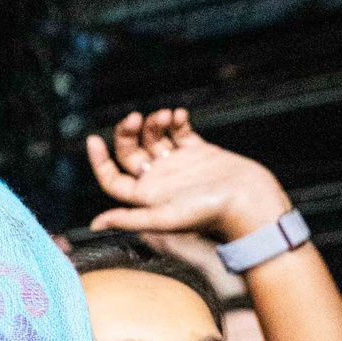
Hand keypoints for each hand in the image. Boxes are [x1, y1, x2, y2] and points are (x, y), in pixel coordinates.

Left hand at [85, 107, 287, 246]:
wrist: (248, 200)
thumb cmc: (208, 213)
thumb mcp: (164, 218)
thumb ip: (129, 219)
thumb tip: (95, 224)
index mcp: (146, 197)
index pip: (112, 179)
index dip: (99, 161)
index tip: (93, 139)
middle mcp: (159, 181)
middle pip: (130, 152)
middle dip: (128, 133)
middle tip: (135, 118)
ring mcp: (178, 165)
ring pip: (154, 137)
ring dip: (153, 123)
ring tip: (165, 116)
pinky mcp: (199, 152)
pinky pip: (180, 132)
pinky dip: (176, 121)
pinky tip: (179, 115)